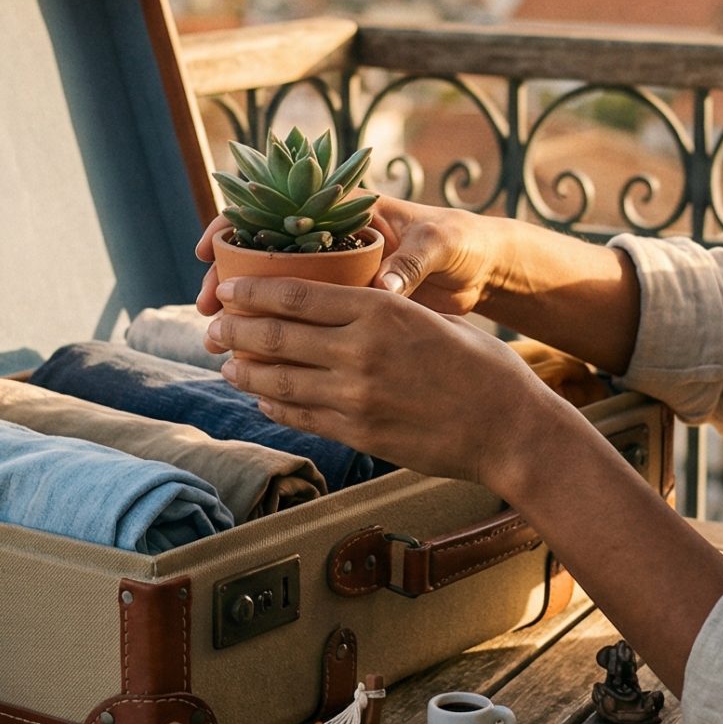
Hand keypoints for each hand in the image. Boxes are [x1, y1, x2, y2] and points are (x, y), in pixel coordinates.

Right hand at [194, 196, 504, 319]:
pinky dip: (279, 340)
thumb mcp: (438, 246)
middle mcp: (330, 238)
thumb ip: (410, 264)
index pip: (271, 207)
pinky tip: (258, 364)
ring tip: (221, 346)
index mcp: (344, 210)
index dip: (233, 226)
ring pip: (274, 294)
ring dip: (246, 319)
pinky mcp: (346, 307)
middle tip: (207, 315)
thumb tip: (384, 290)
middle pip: (260, 258)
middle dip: (228, 286)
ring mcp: (335, 274)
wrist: (484, 265)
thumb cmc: (460, 242)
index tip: (209, 252)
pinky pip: (300, 321)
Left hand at [206, 274, 588, 490]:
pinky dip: (273, 403)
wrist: (510, 428)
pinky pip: (300, 415)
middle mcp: (360, 351)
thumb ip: (380, 308)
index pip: (295, 294)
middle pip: (275, 336)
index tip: (227, 289)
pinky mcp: (359, 433)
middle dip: (234, 331)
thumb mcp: (431, 315)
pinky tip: (261, 395)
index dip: (252, 291)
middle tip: (212, 328)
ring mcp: (356, 397)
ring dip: (244, 371)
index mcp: (380, 310)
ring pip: (278, 380)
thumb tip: (334, 298)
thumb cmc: (479, 364)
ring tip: (226, 364)